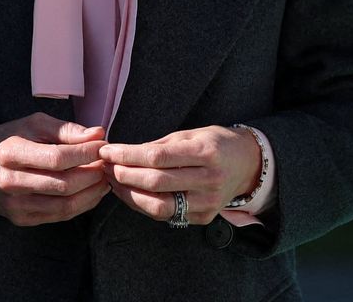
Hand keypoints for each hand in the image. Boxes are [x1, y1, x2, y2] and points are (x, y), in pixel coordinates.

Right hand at [0, 113, 108, 225]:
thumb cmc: (9, 139)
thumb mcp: (32, 125)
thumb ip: (65, 130)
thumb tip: (98, 134)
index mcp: (10, 153)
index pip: (57, 158)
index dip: (85, 153)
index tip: (102, 145)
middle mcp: (9, 182)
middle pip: (63, 184)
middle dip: (92, 174)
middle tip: (106, 163)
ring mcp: (14, 205)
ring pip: (65, 205)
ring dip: (92, 193)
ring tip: (103, 178)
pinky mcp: (21, 218)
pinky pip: (59, 215)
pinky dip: (81, 205)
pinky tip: (90, 192)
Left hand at [97, 126, 261, 226]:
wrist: (247, 164)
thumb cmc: (214, 144)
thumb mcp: (189, 135)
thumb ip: (158, 146)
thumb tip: (122, 153)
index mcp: (205, 153)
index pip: (157, 157)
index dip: (127, 155)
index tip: (107, 151)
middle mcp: (209, 180)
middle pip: (155, 182)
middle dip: (123, 174)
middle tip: (105, 166)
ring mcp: (208, 202)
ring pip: (159, 205)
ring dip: (129, 195)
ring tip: (112, 181)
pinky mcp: (204, 218)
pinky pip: (167, 215)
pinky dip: (144, 205)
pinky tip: (130, 193)